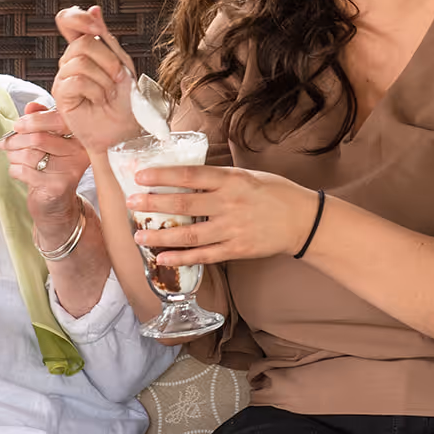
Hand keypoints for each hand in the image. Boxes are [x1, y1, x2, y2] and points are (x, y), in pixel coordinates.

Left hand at [6, 100, 86, 233]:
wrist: (55, 203)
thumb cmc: (50, 167)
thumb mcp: (48, 140)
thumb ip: (41, 120)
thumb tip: (31, 106)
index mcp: (79, 135)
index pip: (57, 120)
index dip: (33, 120)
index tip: (17, 125)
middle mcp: (79, 151)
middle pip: (38, 138)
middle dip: (16, 140)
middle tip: (6, 144)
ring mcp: (70, 170)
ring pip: (29, 155)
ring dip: (13, 155)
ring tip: (13, 157)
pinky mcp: (58, 186)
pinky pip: (25, 171)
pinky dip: (14, 169)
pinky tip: (18, 171)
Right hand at [52, 5, 142, 153]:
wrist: (125, 129)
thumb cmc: (125, 99)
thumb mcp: (121, 61)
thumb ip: (105, 37)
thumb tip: (94, 8)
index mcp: (83, 49)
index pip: (67, 20)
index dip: (78, 18)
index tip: (98, 30)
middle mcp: (70, 61)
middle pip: (82, 42)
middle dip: (109, 60)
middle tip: (118, 78)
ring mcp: (63, 78)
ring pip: (80, 61)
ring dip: (105, 78)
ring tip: (109, 93)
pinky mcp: (60, 96)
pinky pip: (76, 81)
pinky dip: (96, 91)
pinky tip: (99, 101)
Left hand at [125, 165, 320, 264]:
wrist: (303, 220)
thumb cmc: (274, 192)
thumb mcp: (247, 175)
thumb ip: (218, 178)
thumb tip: (184, 177)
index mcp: (231, 180)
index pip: (191, 176)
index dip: (163, 176)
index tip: (140, 176)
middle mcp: (229, 204)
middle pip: (184, 205)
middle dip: (153, 205)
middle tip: (131, 204)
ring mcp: (233, 229)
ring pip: (190, 235)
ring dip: (161, 237)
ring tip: (139, 236)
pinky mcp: (237, 249)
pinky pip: (204, 256)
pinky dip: (182, 258)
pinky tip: (163, 258)